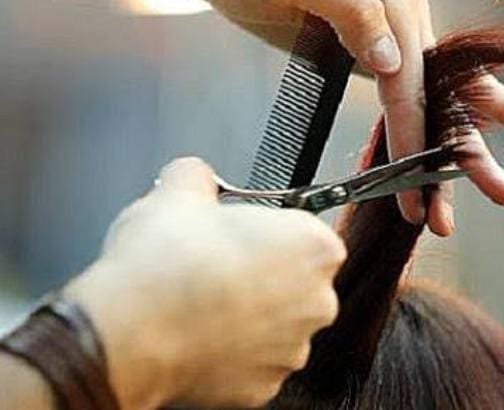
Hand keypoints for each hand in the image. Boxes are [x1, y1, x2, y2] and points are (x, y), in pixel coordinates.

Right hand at [64, 158, 345, 408]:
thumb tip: (194, 175)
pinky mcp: (264, 387)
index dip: (270, 232)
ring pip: (276, 325)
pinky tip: (200, 335)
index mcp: (314, 247)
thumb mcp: (178, 193)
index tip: (244, 235)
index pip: (307, 233)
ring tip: (202, 302)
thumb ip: (198, 176)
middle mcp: (316, 301)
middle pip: (297, 282)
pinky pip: (253, 362)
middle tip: (219, 267)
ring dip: (249, 315)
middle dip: (265, 275)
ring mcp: (292, 349)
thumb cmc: (163, 266)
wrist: (128, 333)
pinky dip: (232, 352)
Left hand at [188, 0, 503, 233]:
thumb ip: (349, 8)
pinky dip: (420, 146)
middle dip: (470, 152)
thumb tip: (390, 62)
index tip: (417, 185)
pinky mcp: (375, 57)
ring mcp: (394, 38)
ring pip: (435, 107)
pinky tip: (434, 179)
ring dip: (450, 162)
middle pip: (446, 93)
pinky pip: (408, 106)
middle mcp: (405, 17)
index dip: (416, 134)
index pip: (412, 77)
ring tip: (453, 217)